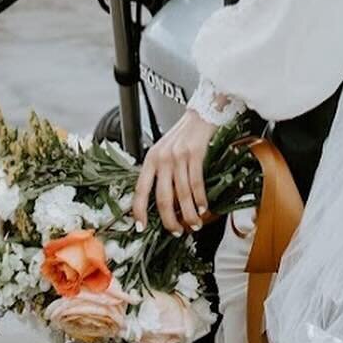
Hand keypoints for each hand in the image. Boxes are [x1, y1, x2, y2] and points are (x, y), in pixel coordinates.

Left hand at [132, 110, 216, 235]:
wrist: (203, 111)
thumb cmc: (185, 133)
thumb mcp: (165, 150)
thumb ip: (161, 171)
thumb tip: (163, 202)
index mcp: (151, 158)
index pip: (140, 189)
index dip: (139, 211)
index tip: (141, 227)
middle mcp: (162, 157)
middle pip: (163, 198)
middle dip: (170, 220)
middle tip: (176, 231)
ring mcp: (178, 155)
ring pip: (182, 194)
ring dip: (189, 214)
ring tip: (195, 224)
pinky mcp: (195, 153)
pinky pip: (196, 183)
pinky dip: (200, 199)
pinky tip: (203, 207)